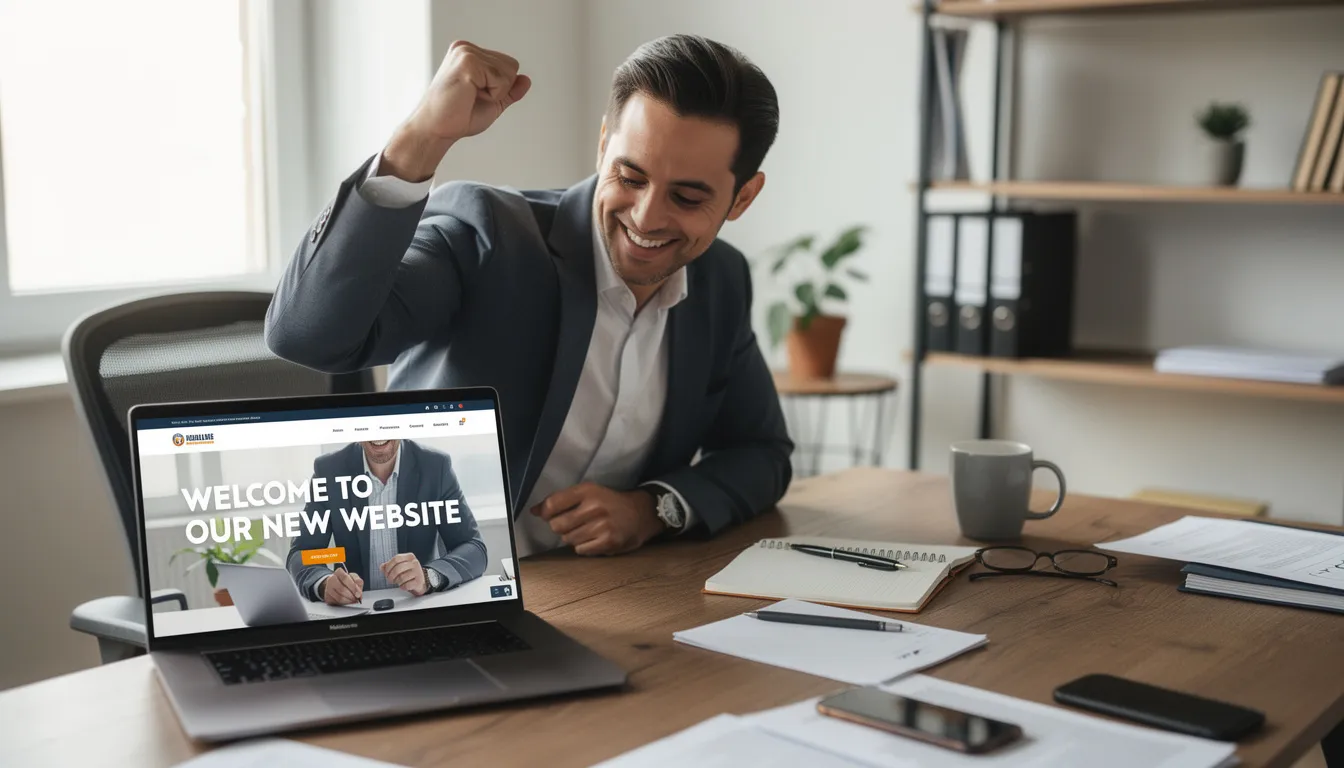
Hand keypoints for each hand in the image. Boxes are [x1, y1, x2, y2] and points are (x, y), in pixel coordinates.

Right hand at [321, 569, 363, 605]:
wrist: (335, 584)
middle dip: (351, 596)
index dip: (353, 587)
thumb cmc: (346, 581)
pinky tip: (348, 601)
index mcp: (339, 572)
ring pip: (339, 597)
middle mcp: (331, 579)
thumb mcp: (354, 577)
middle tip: (356, 598)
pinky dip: (344, 603)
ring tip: (353, 600)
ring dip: (348, 600)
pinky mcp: (327, 597)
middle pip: (342, 589)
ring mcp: (328, 588)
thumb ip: (358, 582)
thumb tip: (359, 591)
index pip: (345, 578)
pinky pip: (336, 602)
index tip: (358, 594)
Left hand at [381, 553, 426, 595]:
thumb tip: (382, 567)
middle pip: (397, 568)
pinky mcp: (419, 581)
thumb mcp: (400, 566)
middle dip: (391, 576)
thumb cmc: (408, 572)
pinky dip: (403, 587)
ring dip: (397, 582)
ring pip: (401, 577)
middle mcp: (414, 563)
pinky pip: (406, 585)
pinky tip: (404, 585)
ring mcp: (418, 572)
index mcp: (409, 556)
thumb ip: (389, 565)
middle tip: (390, 580)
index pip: (396, 559)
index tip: (386, 572)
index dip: (388, 567)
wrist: (420, 581)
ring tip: (398, 582)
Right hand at [382, 41, 530, 180]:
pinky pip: (501, 79)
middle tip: (472, 98)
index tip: (475, 96)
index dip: (500, 88)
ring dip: (494, 92)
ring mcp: (466, 52)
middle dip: (499, 89)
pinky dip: (492, 94)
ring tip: (469, 97)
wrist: (435, 130)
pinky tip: (469, 96)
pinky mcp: (468, 62)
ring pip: (509, 72)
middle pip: (512, 66)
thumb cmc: (458, 117)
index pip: (509, 65)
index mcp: (469, 53)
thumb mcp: (492, 102)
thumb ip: (509, 91)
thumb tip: (527, 79)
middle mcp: (466, 48)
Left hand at [532, 482, 664, 555]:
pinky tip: (594, 539)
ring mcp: (602, 526)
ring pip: (568, 539)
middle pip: (557, 525)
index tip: (545, 515)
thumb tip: (534, 511)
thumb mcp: (589, 492)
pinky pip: (581, 550)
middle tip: (571, 524)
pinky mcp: (609, 542)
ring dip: (573, 537)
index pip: (552, 504)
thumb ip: (561, 500)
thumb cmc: (610, 502)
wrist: (641, 513)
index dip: (544, 512)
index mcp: (587, 490)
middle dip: (559, 527)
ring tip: (586, 530)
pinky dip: (584, 547)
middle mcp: (594, 507)